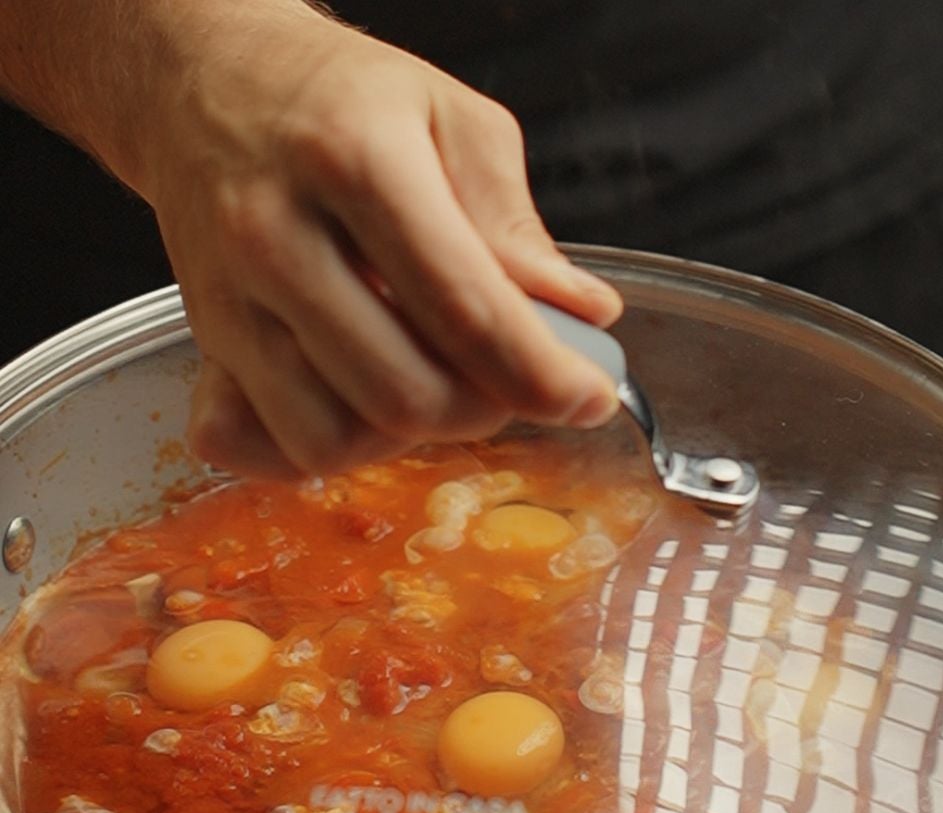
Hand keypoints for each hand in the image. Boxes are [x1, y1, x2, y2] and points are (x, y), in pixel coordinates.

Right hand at [141, 3, 622, 477]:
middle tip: (505, 378)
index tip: (588, 398)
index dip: (543, 376)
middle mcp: (278, 240)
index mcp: (356, 164)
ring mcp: (228, 302)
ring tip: (429, 379)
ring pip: (336, 439)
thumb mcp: (451, 121)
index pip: (467, 312)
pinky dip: (325, 450)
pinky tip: (353, 405)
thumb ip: (516, 227)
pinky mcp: (202, 344)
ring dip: (408, 436)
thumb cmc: (337, 98)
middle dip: (483, 410)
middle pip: (406, 395)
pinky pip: (263, 448)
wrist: (204, 82)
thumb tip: (582, 315)